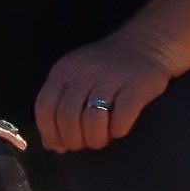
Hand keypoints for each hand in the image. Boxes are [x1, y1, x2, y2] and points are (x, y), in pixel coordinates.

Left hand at [35, 35, 173, 154]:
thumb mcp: (75, 79)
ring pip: (92, 121)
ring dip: (94, 139)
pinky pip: (121, 118)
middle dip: (73, 140)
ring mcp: (111, 79)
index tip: (59, 145)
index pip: (44, 108)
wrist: (145, 45)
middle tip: (83, 145)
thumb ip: (59, 107)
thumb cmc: (104, 69)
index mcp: (63, 71)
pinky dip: (117, 131)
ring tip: (100, 140)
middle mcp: (83, 73)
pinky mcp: (136, 87)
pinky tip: (118, 129)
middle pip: (67, 118)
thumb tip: (51, 144)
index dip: (50, 133)